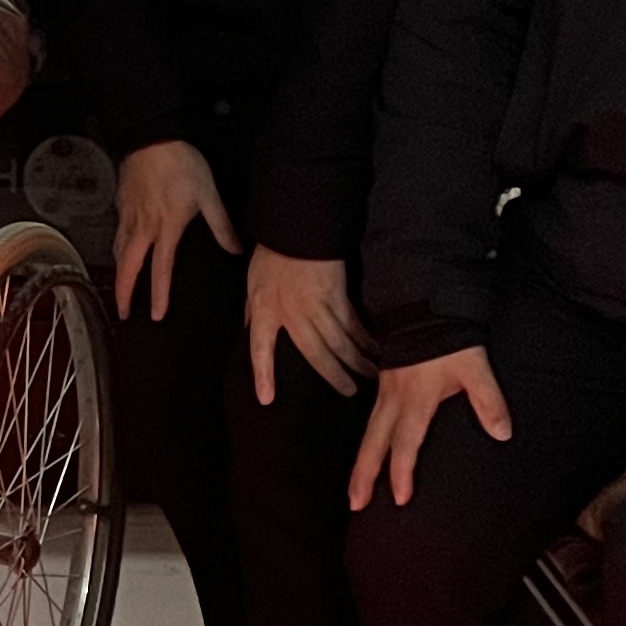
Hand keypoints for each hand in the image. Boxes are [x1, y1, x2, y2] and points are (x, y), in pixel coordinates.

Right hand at [112, 139, 236, 321]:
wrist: (152, 138)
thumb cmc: (180, 164)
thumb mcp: (208, 194)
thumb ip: (221, 225)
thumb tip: (235, 248)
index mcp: (165, 229)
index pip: (160, 270)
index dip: (158, 295)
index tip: (154, 315)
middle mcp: (143, 227)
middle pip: (128, 267)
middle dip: (123, 293)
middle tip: (120, 312)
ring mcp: (128, 215)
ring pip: (118, 251)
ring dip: (119, 272)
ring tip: (119, 286)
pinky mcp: (121, 203)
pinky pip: (116, 232)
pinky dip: (116, 248)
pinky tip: (120, 249)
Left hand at [246, 248, 373, 403]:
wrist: (295, 225)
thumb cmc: (271, 254)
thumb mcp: (252, 283)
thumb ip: (254, 310)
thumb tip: (251, 331)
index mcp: (264, 310)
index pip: (260, 349)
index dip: (262, 375)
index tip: (266, 400)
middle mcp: (290, 312)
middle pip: (315, 354)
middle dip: (334, 376)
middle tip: (349, 393)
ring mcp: (315, 304)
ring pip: (340, 342)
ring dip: (357, 361)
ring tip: (370, 375)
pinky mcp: (336, 294)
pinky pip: (353, 323)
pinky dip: (364, 337)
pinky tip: (374, 348)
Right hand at [348, 345, 511, 509]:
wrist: (425, 306)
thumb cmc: (451, 339)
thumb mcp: (475, 367)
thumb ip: (488, 401)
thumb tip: (502, 434)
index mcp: (415, 399)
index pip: (405, 443)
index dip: (401, 472)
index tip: (400, 498)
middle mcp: (394, 399)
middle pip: (374, 443)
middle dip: (364, 475)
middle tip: (355, 504)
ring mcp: (384, 391)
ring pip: (368, 433)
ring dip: (360, 463)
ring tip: (354, 490)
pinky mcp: (383, 383)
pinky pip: (370, 419)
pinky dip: (366, 441)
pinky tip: (367, 451)